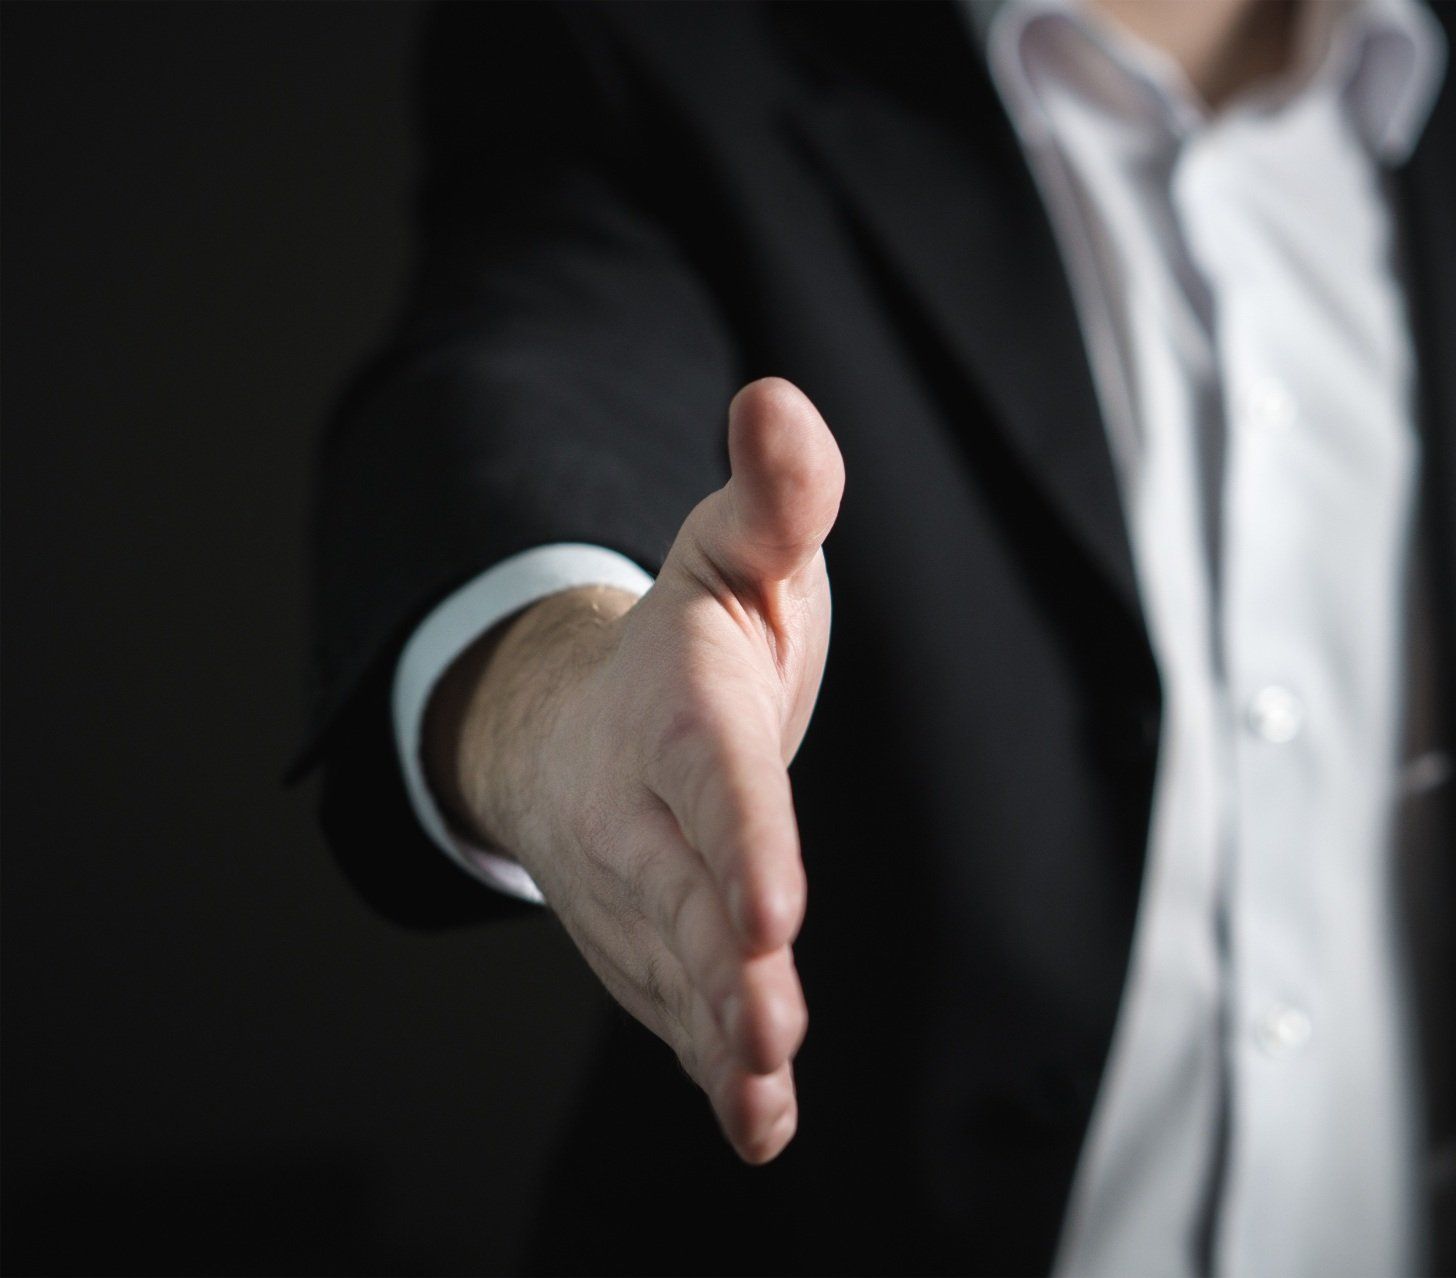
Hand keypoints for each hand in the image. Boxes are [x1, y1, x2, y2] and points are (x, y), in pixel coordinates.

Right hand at [426, 378, 843, 1162]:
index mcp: (680, 709)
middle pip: (684, 890)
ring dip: (716, 1035)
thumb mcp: (736, 553)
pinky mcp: (650, 939)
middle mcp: (645, 808)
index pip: (715, 779)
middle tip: (765, 1025)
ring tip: (757, 1095)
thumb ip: (776, 495)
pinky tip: (758, 1127)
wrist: (580, 724)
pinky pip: (675, 1007)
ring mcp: (639, 885)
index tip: (770, 909)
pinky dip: (712, 1067)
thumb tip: (778, 396)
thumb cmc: (687, 640)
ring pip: (675, 967)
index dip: (741, 839)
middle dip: (719, 963)